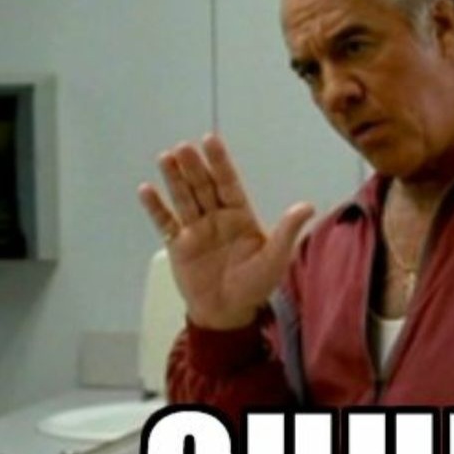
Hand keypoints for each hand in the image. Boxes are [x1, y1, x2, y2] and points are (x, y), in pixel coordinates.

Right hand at [137, 133, 313, 329]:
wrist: (228, 312)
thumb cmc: (256, 285)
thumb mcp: (275, 258)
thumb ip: (287, 231)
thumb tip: (308, 206)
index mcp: (240, 215)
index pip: (228, 182)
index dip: (220, 162)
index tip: (210, 140)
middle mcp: (217, 217)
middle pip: (203, 187)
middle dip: (194, 167)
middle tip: (183, 147)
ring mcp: (196, 229)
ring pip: (184, 198)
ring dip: (174, 179)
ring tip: (165, 158)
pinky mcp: (178, 245)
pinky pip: (166, 223)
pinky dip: (156, 208)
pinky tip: (145, 190)